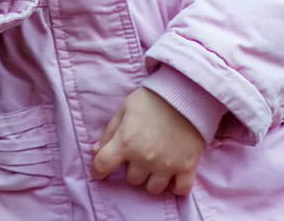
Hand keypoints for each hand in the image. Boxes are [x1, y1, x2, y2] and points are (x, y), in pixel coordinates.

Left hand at [90, 87, 204, 196]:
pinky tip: (174, 178)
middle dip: (133, 169)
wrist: (186, 93)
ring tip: (156, 166)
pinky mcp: (187, 167)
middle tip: (140, 156)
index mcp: (126, 142)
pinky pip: (181, 190)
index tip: (100, 171)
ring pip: (153, 189)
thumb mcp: (124, 109)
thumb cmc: (152, 99)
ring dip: (152, 179)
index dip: (98, 170)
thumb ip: (109, 132)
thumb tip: (95, 152)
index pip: (103, 165)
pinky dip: (177, 187)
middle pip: (132, 180)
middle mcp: (144, 158)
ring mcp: (167, 165)